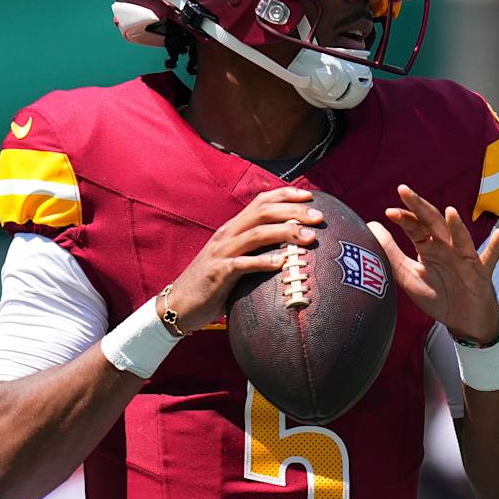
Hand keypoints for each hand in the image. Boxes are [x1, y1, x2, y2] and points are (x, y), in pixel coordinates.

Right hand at [168, 187, 323, 331]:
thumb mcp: (234, 258)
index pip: (260, 201)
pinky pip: (243, 264)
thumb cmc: (213, 283)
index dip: (285, 195)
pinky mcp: (218, 273)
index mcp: (232, 228)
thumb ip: (255, 249)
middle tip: (319, 217)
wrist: (179, 304)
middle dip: (293, 211)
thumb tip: (289, 248)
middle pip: (263, 213)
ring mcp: (222, 252)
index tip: (310, 197)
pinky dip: (264, 262)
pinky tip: (282, 263)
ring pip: (256, 234)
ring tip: (309, 237)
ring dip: (285, 232)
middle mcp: (227, 234)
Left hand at [368, 185, 498, 344]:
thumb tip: (371, 226)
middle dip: (420, 208)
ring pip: (461, 239)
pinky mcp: (480, 274)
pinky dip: (495, 248)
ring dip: (457, 226)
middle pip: (434, 224)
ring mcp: (465, 259)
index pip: (415, 228)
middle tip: (405, 192)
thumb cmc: (438, 295)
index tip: (389, 212)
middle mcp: (447, 248)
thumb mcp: (409, 276)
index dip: (403, 219)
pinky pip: (488, 260)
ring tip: (450, 212)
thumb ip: (390, 252)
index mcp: (429, 248)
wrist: (464, 320)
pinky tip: (498, 236)